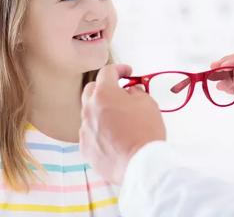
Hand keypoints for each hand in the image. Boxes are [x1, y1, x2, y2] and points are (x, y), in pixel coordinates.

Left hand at [79, 64, 165, 184]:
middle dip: (104, 88)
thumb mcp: (148, 103)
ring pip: (90, 113)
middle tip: (119, 93)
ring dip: (102, 111)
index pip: (107, 72)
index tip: (127, 72)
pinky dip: (99, 131)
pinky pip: (89, 133)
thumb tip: (130, 92)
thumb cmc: (145, 133)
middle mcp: (89, 109)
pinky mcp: (85, 147)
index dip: (119, 69)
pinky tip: (113, 138)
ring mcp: (85, 129)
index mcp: (104, 94)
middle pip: (92, 90)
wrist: (140, 164)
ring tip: (119, 120)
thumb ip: (136, 92)